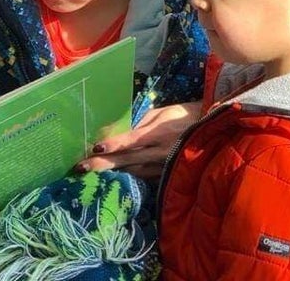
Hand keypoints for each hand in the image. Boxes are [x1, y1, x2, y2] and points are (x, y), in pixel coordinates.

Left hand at [77, 100, 202, 180]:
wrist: (209, 131)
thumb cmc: (182, 116)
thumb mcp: (162, 113)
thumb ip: (141, 124)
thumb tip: (121, 133)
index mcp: (158, 133)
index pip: (132, 140)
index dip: (115, 144)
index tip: (96, 147)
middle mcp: (159, 153)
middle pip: (126, 160)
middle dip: (102, 164)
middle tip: (80, 167)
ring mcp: (162, 166)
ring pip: (132, 171)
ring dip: (110, 172)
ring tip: (87, 172)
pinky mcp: (164, 175)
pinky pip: (141, 176)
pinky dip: (125, 175)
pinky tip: (109, 175)